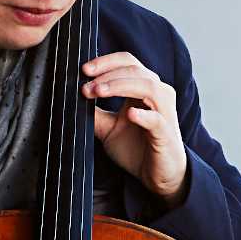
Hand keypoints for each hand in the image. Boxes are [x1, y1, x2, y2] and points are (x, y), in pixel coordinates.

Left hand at [82, 52, 186, 199]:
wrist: (156, 177)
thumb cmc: (137, 149)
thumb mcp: (109, 128)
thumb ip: (95, 113)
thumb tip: (74, 99)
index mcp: (144, 90)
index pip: (128, 64)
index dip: (106, 62)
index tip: (84, 70)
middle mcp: (157, 96)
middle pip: (136, 70)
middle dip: (108, 74)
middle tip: (86, 84)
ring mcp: (164, 113)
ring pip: (148, 87)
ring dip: (120, 86)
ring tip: (98, 92)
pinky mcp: (166, 134)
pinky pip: (157, 120)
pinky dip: (144, 114)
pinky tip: (131, 114)